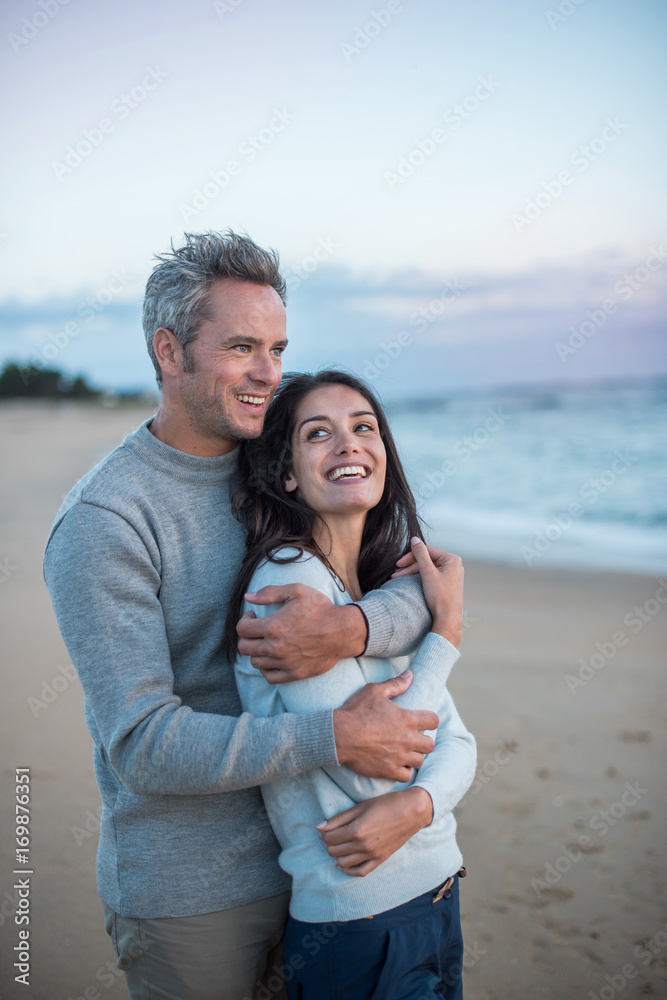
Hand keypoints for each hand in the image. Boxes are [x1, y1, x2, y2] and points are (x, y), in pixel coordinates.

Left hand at [236, 583, 366, 682]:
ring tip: (267, 642)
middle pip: (244, 647)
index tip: (254, 615)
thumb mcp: (297, 591)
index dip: (245, 620)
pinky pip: (269, 676)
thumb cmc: (320, 609)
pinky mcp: (294, 673)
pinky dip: (266, 668)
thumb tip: (248, 596)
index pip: (242, 629)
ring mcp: (284, 663)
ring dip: (257, 651)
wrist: (343, 631)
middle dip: (248, 636)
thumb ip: (270, 592)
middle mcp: (275, 647)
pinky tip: (273, 658)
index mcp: (273, 627)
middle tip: (258, 629)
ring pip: (255, 662)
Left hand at [317, 787, 433, 875]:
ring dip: (337, 855)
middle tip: (331, 835)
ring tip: (339, 844)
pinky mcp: (380, 860)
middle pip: (334, 851)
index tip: (324, 828)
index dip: (323, 833)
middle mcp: (363, 846)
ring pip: (343, 863)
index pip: (329, 839)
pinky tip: (345, 861)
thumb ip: (339, 819)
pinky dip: (349, 870)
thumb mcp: (360, 807)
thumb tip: (319, 827)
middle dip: (328, 843)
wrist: (412, 811)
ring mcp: (372, 855)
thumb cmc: (386, 804)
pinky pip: (359, 872)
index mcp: (357, 830)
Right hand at [333, 671, 438, 781]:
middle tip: (412, 737)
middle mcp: (407, 739)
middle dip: (424, 740)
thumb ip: (395, 684)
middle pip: (430, 744)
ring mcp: (399, 757)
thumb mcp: (374, 691)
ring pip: (420, 760)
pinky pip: (407, 775)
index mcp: (407, 719)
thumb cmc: (356, 712)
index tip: (422, 721)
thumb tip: (410, 675)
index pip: (433, 721)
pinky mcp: (389, 771)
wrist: (339, 736)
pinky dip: (405, 770)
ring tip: (405, 751)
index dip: (430, 720)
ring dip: (414, 755)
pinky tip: (398, 764)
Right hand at [392, 539, 462, 646]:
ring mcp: (452, 576)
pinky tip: (409, 581)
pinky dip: (420, 578)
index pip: (427, 551)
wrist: (447, 619)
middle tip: (396, 573)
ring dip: (413, 573)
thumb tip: (415, 539)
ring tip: (398, 578)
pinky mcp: (448, 585)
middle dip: (410, 566)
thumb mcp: (427, 572)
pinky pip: (432, 576)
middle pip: (427, 560)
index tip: (398, 564)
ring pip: (428, 569)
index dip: (411, 556)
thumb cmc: (439, 596)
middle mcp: (454, 566)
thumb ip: (420, 554)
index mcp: (452, 559)